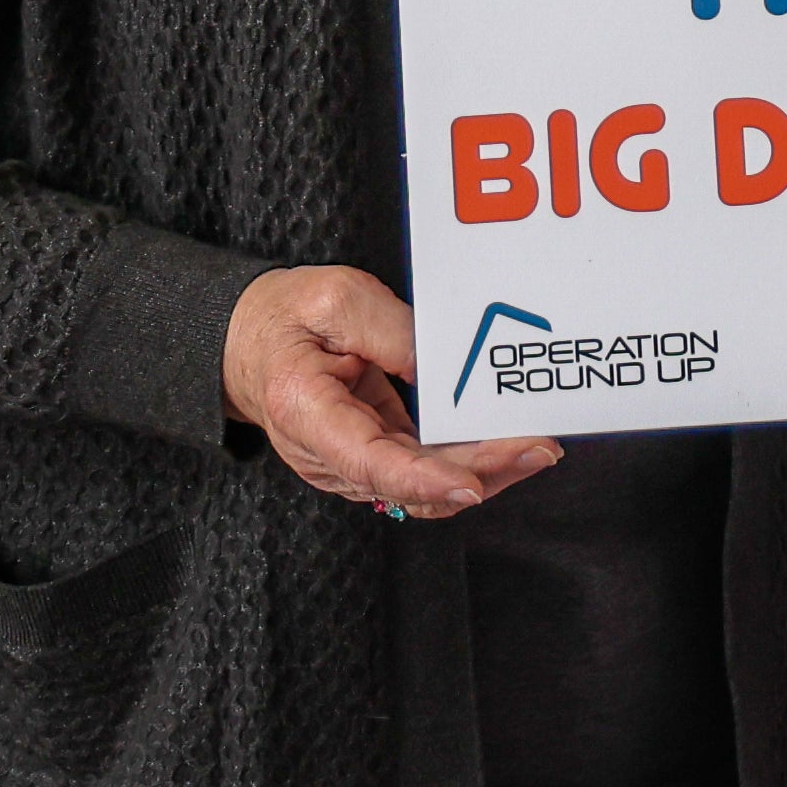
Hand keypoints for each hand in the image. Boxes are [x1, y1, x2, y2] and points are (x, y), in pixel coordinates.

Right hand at [223, 265, 560, 518]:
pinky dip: (466, 461)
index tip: (473, 482)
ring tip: (534, 449)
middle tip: (538, 448)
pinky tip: (504, 445)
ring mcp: (351, 462)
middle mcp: (328, 454)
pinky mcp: (372, 454)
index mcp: (307, 414)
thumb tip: (446, 368)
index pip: (371, 464)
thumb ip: (392, 330)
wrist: (248, 340)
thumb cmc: (284, 317)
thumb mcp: (336, 298)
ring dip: (483, 472)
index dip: (426, 479)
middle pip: (411, 484)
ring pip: (423, 487)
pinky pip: (423, 469)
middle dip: (482, 470)